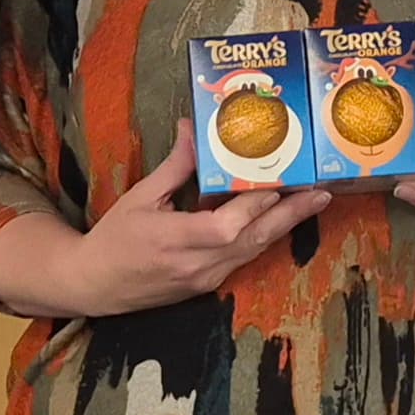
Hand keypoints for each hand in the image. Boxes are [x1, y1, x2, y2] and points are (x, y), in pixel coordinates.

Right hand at [52, 120, 329, 317]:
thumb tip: (191, 129)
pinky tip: (279, 220)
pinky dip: (263, 238)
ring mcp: (206, 279)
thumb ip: (175, 166)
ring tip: (312, 203)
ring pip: (255, 251)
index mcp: (178, 239)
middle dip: (290, 214)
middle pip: (255, 239)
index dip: (260, 201)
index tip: (286, 177)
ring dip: (283, 226)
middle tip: (321, 192)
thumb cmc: (114, 238)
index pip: (231, 223)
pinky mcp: (208, 285)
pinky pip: (243, 259)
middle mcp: (199, 264)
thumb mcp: (140, 197)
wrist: (94, 284)